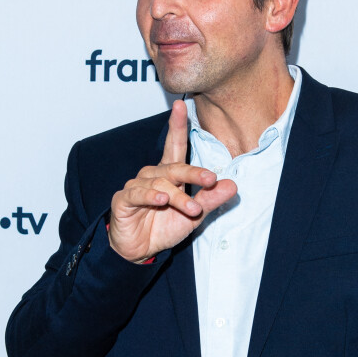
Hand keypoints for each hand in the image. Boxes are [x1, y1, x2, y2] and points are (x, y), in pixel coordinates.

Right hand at [108, 99, 236, 262]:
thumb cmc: (164, 226)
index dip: (177, 125)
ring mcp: (137, 185)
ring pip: (160, 184)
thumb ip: (210, 199)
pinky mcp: (124, 199)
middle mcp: (153, 174)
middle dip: (193, 173)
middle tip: (210, 179)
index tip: (181, 105)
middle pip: (174, 167)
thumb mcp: (193, 215)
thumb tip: (232, 185)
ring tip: (193, 208)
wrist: (140, 251)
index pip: (175, 145)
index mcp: (169, 174)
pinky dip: (150, 196)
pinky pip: (138, 194)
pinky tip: (161, 200)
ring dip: (178, 196)